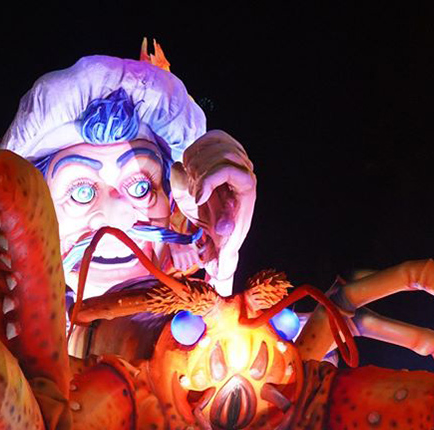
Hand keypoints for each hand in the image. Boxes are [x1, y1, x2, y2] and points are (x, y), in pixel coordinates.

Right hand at [170, 130, 255, 293]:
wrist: (215, 190)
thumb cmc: (220, 218)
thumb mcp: (222, 240)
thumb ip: (223, 260)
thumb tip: (222, 285)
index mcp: (246, 190)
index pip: (233, 176)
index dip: (214, 186)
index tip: (199, 201)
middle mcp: (242, 169)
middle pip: (217, 163)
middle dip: (202, 182)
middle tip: (197, 198)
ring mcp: (229, 151)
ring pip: (203, 155)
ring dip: (193, 174)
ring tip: (196, 190)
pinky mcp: (216, 141)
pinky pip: (194, 148)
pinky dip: (187, 163)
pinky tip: (192, 173)